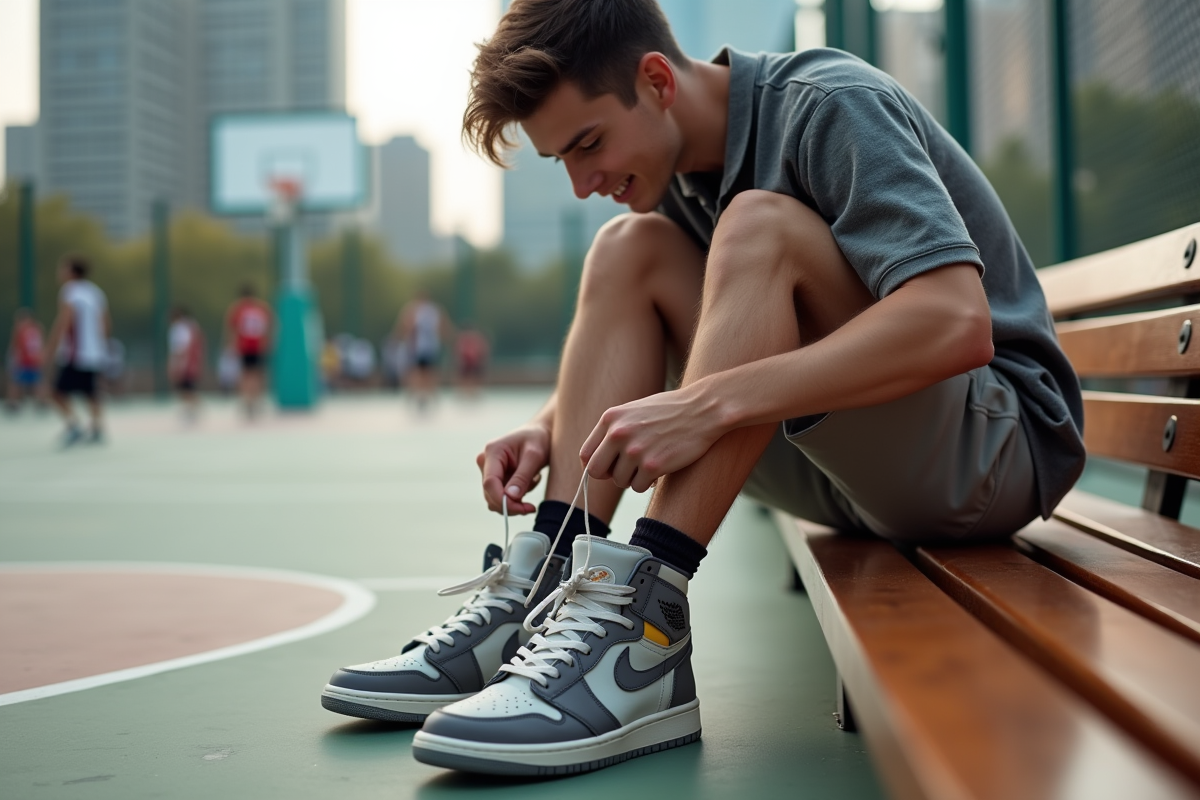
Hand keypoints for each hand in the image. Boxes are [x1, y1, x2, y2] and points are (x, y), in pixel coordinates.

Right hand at [476, 421, 550, 513]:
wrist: (540, 433)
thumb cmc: (538, 439)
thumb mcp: (535, 456)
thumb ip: (522, 477)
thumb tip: (511, 497)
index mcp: (493, 452)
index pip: (490, 483)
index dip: (503, 500)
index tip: (524, 509)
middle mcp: (486, 461)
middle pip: (491, 494)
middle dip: (511, 505)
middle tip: (532, 507)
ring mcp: (488, 470)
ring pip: (495, 499)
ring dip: (515, 500)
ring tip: (532, 482)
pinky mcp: (495, 477)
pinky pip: (502, 496)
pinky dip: (516, 497)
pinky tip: (528, 482)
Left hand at [579, 386, 725, 492]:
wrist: (703, 409)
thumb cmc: (670, 411)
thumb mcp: (634, 412)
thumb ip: (613, 431)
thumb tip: (596, 461)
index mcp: (610, 419)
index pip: (586, 454)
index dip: (596, 466)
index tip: (608, 468)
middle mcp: (618, 433)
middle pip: (595, 472)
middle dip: (609, 476)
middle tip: (626, 472)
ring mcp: (635, 450)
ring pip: (619, 481)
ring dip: (633, 478)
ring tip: (649, 464)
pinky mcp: (653, 465)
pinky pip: (638, 487)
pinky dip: (648, 483)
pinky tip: (660, 469)